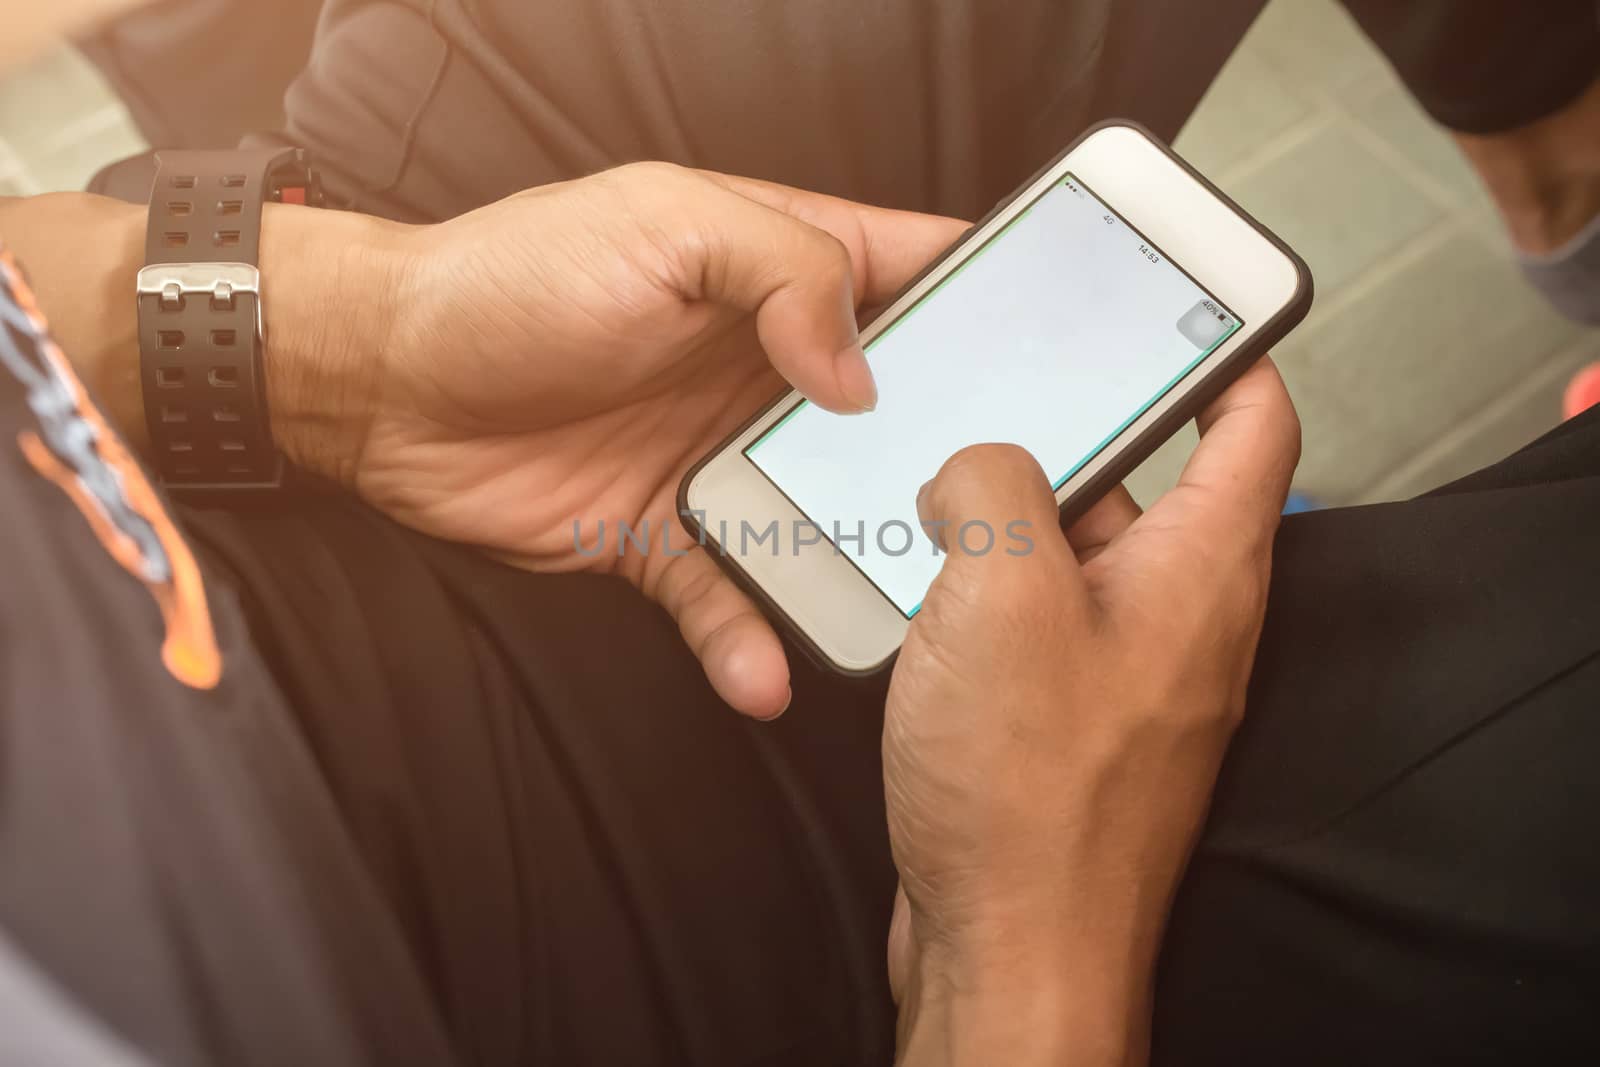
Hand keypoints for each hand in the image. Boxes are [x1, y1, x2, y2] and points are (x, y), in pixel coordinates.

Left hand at [271, 164, 966, 718]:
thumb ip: (785, 266)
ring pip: (825, 523)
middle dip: (954, 465)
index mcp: (782, 274)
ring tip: (907, 622)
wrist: (385, 381)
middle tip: (1009, 520)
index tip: (1063, 363)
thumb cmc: (515, 278)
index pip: (920, 279)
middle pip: (896, 420)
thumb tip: (862, 371)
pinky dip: (747, 639)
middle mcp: (767, 369)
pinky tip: (763, 673)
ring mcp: (721, 456)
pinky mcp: (663, 534)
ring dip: (862, 570)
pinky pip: (726, 596)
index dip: (994, 311)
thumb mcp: (664, 224)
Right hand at [882, 361, 1299, 1065]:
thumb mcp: (1001, 595)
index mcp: (1201, 569)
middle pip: (1143, 480)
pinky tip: (915, 592)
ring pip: (1072, 553)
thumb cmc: (1026, 797)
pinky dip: (981, 594)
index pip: (1252, 421)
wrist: (1007, 948)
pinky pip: (1032, 623)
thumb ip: (992, 487)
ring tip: (927, 492)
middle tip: (993, 392)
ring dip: (1004, 520)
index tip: (1177, 306)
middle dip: (1068, 431)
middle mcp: (1176, 617)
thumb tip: (973, 472)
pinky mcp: (1063, 718)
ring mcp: (1120, 671)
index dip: (1223, 348)